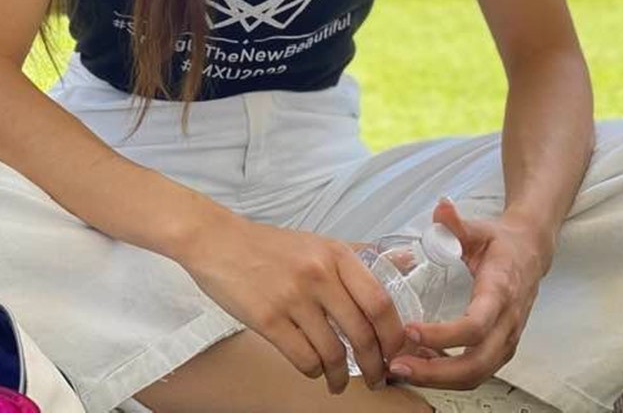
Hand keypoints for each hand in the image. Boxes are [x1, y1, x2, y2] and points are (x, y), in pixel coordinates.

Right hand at [179, 215, 408, 394]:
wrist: (218, 241)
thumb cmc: (268, 245)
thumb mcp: (316, 242)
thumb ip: (356, 255)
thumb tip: (404, 259)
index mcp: (335, 254)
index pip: (380, 301)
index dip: (394, 334)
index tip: (396, 350)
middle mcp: (318, 274)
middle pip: (362, 333)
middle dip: (376, 365)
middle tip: (377, 376)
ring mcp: (292, 298)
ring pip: (334, 352)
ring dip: (342, 376)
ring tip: (340, 380)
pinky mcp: (268, 320)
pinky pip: (304, 359)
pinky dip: (315, 371)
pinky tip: (315, 370)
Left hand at [385, 197, 550, 389]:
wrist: (531, 253)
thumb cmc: (500, 242)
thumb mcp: (478, 228)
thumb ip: (457, 222)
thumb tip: (441, 206)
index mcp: (500, 291)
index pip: (475, 325)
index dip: (444, 335)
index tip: (410, 329)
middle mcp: (507, 323)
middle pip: (476, 364)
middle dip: (436, 372)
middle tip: (398, 366)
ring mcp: (507, 340)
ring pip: (477, 375)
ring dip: (440, 379)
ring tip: (403, 370)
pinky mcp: (501, 348)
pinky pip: (477, 372)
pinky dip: (449, 377)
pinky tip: (421, 366)